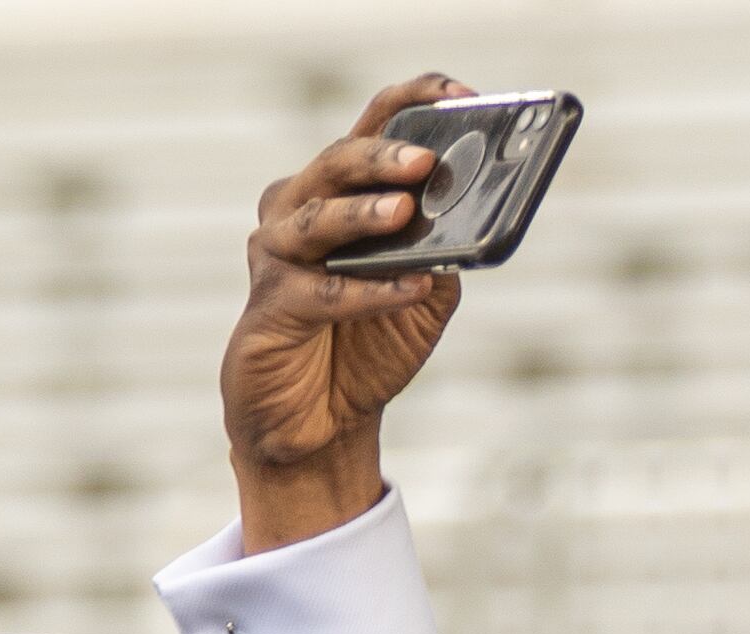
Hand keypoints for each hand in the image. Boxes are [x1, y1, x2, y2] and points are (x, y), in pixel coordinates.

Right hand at [222, 74, 474, 551]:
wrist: (323, 423)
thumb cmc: (368, 348)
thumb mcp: (423, 300)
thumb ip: (443, 257)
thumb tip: (476, 222)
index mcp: (336, 196)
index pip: (369, 130)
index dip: (409, 104)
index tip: (459, 94)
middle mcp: (297, 213)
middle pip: (334, 165)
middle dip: (381, 158)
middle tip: (425, 160)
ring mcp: (279, 259)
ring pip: (315, 219)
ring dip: (361, 214)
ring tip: (403, 211)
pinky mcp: (272, 310)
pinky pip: (323, 293)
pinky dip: (369, 292)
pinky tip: (410, 289)